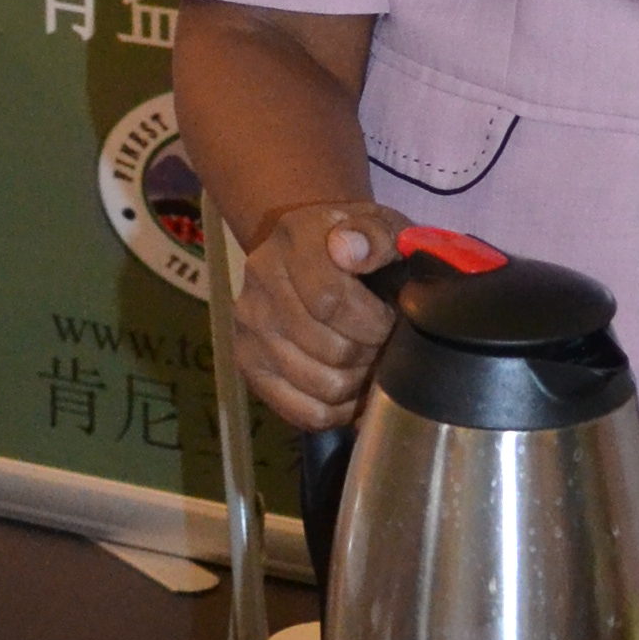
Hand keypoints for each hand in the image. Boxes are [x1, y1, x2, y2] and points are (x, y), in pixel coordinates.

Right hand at [232, 200, 402, 430]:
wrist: (311, 251)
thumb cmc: (356, 245)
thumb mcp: (380, 226)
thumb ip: (378, 234)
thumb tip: (351, 251)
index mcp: (294, 238)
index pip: (330, 301)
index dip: (373, 323)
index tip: (390, 319)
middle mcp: (261, 281)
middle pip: (332, 350)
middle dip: (372, 353)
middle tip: (383, 343)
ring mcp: (249, 327)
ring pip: (323, 386)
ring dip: (358, 382)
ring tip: (368, 361)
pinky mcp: (248, 365)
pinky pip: (304, 413)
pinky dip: (338, 410)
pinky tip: (350, 388)